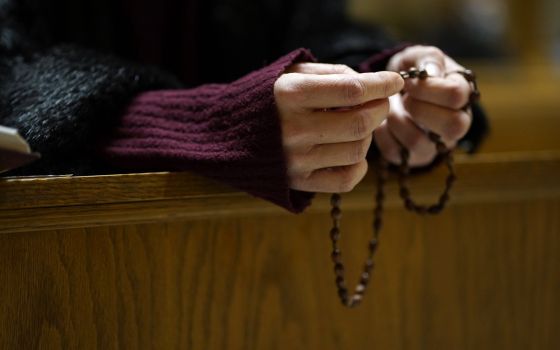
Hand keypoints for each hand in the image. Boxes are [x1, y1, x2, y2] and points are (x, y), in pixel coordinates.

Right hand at [274, 63, 403, 191]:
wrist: (228, 132)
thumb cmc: (267, 97)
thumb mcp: (292, 72)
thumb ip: (332, 74)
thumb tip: (371, 86)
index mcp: (289, 94)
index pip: (352, 89)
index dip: (381, 84)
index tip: (395, 81)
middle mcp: (292, 129)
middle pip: (359, 122)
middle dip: (380, 109)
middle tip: (379, 103)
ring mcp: (295, 159)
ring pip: (357, 150)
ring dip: (368, 135)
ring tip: (358, 126)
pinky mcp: (298, 182)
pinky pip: (346, 179)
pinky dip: (359, 166)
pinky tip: (353, 152)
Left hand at [374, 45, 472, 165]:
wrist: (396, 92)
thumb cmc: (415, 73)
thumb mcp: (420, 57)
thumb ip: (428, 59)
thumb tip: (432, 73)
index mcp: (463, 96)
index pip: (457, 95)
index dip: (428, 87)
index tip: (409, 82)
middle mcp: (457, 124)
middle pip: (453, 126)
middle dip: (419, 108)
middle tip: (404, 98)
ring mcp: (436, 145)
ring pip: (419, 142)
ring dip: (396, 121)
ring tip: (390, 108)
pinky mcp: (413, 158)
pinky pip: (396, 153)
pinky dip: (383, 135)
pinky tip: (384, 121)